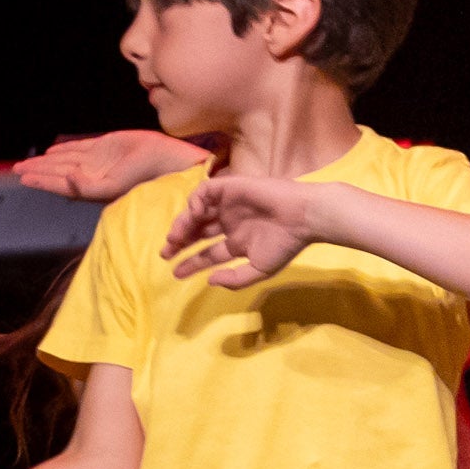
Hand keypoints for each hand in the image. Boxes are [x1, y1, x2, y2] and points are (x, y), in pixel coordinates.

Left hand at [15, 129, 207, 200]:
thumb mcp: (112, 187)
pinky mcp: (104, 146)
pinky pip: (79, 147)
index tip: (24, 178)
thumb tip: (67, 179)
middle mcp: (91, 175)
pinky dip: (64, 149)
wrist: (163, 158)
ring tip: (28, 163)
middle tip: (18, 169)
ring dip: (46, 161)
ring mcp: (96, 160)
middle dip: (39, 171)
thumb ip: (87, 187)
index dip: (42, 181)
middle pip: (58, 172)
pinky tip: (52, 151)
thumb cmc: (141, 177)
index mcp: (91, 188)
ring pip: (65, 160)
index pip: (60, 185)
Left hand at [161, 170, 341, 287]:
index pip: (208, 253)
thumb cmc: (286, 243)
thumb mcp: (260, 269)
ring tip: (177, 237)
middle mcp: (230, 223)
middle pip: (197, 232)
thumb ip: (235, 279)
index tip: (175, 272)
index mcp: (238, 242)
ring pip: (196, 213)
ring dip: (183, 224)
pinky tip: (195, 215)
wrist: (303, 216)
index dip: (191, 263)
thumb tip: (209, 280)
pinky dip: (195, 202)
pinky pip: (204, 191)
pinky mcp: (230, 188)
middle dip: (180, 242)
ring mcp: (229, 205)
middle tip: (166, 252)